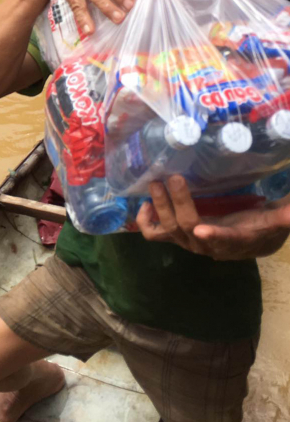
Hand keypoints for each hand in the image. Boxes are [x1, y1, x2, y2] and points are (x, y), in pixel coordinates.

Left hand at [136, 175, 289, 259]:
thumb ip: (284, 216)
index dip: (214, 235)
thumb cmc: (260, 227)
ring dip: (160, 207)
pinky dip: (146, 221)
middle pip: (188, 226)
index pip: (225, 239)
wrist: (249, 241)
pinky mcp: (177, 235)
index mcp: (233, 240)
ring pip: (168, 229)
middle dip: (178, 203)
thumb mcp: (276, 221)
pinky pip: (155, 233)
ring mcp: (189, 241)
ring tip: (155, 185)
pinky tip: (145, 204)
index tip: (203, 228)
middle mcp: (207, 243)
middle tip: (173, 177)